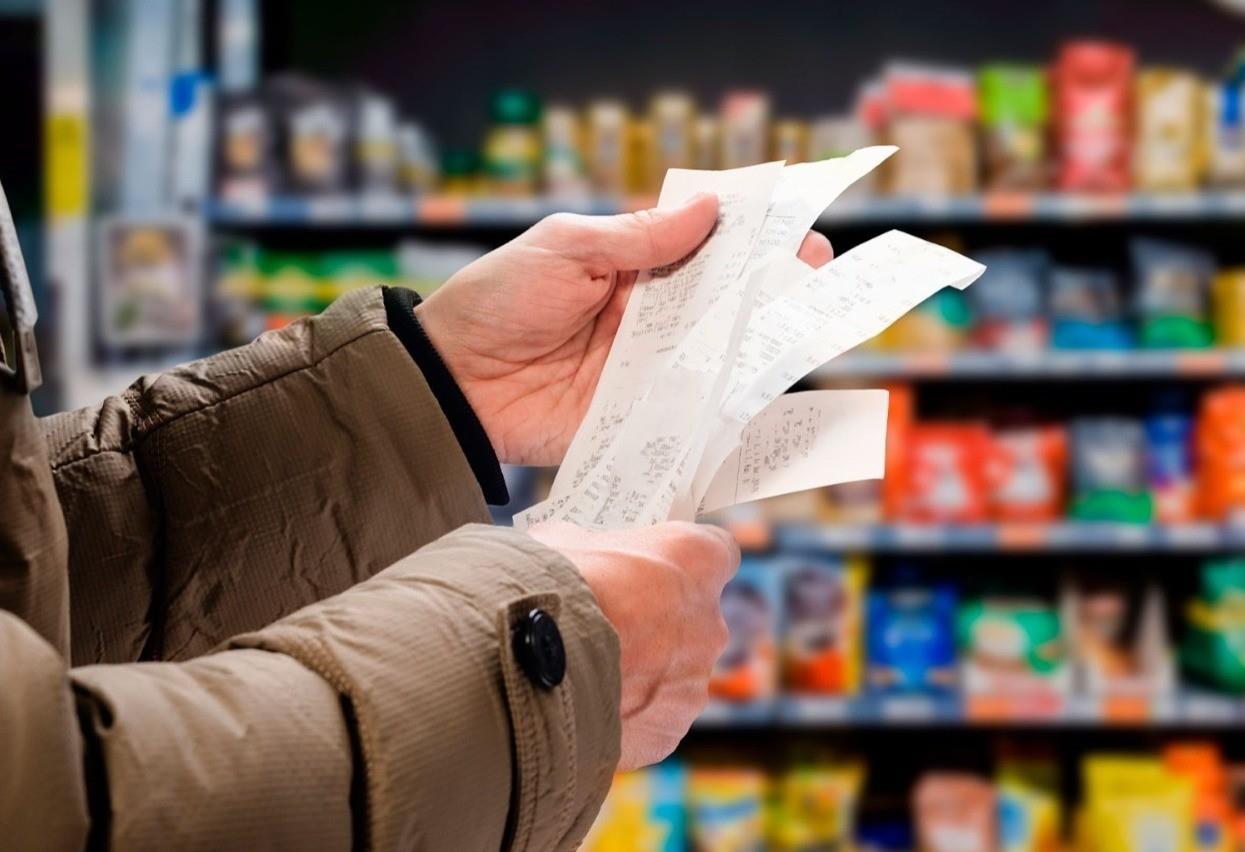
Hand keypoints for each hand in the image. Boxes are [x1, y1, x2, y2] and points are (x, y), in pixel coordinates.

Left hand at [416, 197, 833, 464]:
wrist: (451, 383)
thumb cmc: (496, 301)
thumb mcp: (564, 249)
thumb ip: (637, 237)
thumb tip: (709, 208)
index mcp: (629, 265)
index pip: (702, 245)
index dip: (749, 236)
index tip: (796, 226)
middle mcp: (647, 316)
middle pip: (721, 300)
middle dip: (770, 285)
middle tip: (815, 273)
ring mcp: (645, 368)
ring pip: (716, 353)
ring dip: (759, 341)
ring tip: (807, 326)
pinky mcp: (637, 415)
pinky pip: (690, 409)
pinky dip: (727, 403)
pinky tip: (766, 392)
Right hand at [526, 520, 739, 769]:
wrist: (526, 662)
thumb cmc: (552, 587)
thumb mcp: (567, 543)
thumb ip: (595, 550)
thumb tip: (582, 557)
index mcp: (695, 560)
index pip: (716, 552)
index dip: (685, 562)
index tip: (659, 567)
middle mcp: (709, 622)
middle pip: (695, 620)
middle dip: (658, 623)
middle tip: (611, 625)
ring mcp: (693, 682)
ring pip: (674, 675)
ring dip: (642, 673)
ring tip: (588, 672)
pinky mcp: (669, 730)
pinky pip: (651, 719)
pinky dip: (625, 716)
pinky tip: (586, 706)